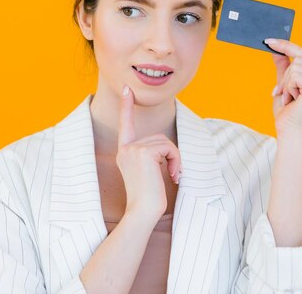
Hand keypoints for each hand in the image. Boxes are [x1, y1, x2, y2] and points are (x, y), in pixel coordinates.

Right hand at [116, 85, 181, 220]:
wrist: (143, 211)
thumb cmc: (149, 198)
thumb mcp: (148, 172)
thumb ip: (151, 155)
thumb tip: (166, 148)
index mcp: (125, 152)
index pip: (126, 125)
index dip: (127, 106)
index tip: (127, 90)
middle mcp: (126, 148)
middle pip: (158, 137)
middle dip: (171, 154)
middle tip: (174, 173)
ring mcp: (133, 149)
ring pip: (165, 142)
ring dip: (175, 159)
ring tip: (173, 176)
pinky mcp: (143, 152)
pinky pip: (169, 148)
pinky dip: (176, 161)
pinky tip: (172, 175)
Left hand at [265, 38, 301, 135]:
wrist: (289, 131)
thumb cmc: (288, 110)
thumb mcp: (285, 83)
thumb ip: (284, 65)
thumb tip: (275, 47)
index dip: (286, 45)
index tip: (268, 41)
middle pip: (299, 58)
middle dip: (286, 76)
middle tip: (283, 93)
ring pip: (296, 66)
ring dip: (286, 84)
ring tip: (290, 98)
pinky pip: (295, 75)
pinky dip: (288, 88)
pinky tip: (293, 100)